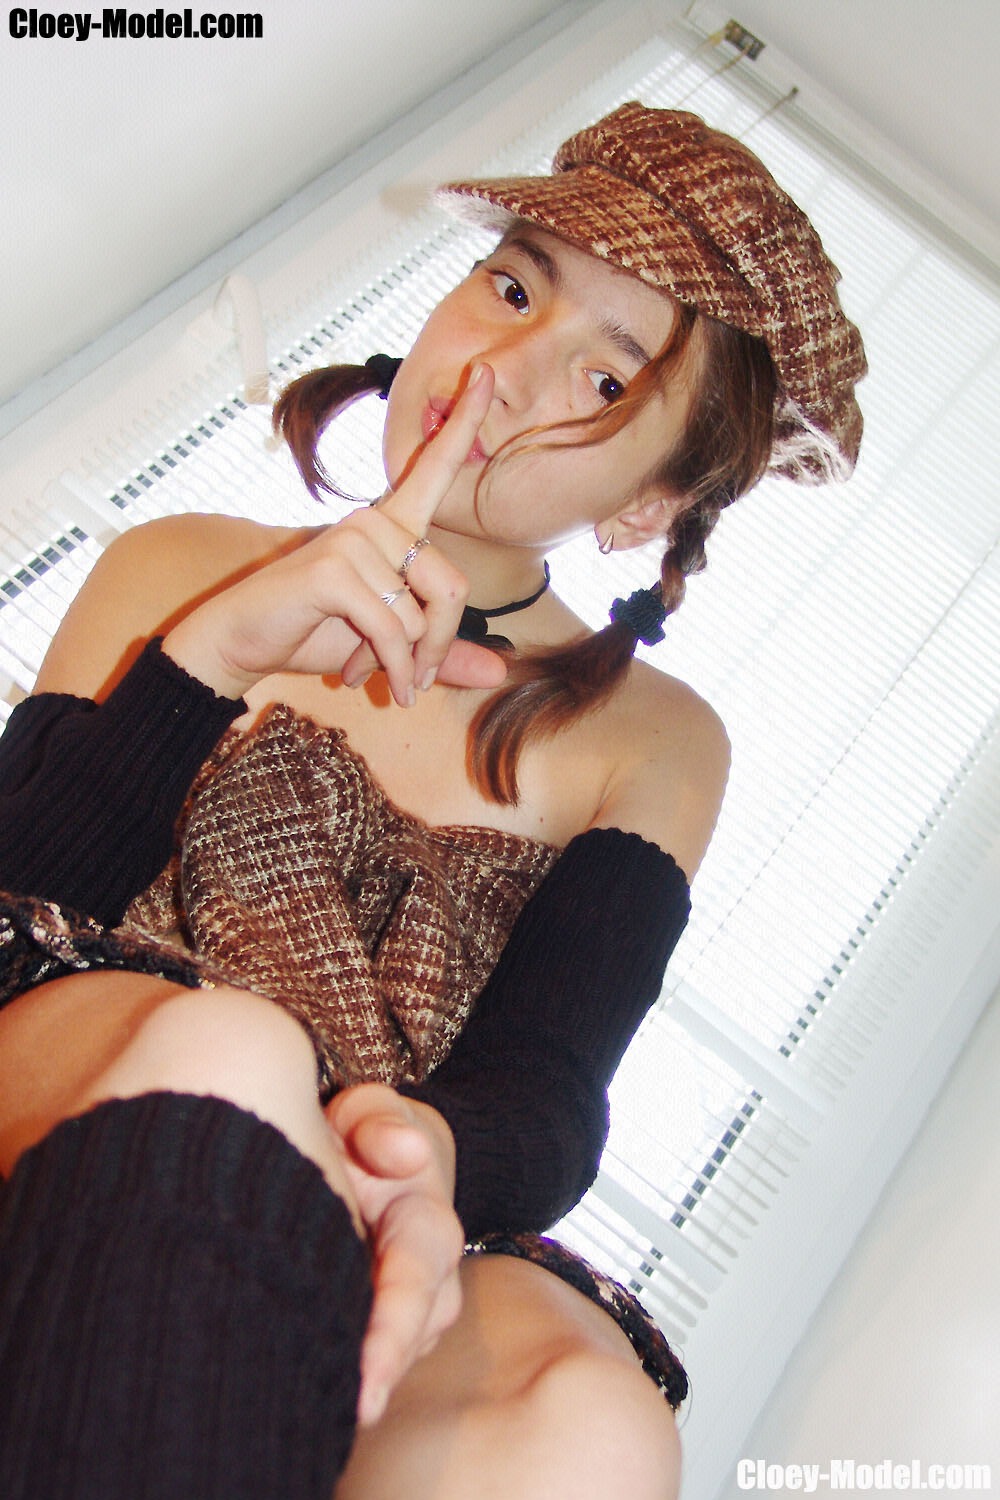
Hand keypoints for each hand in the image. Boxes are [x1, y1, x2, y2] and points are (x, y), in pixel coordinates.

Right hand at [161, 363, 504, 703]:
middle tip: (413, 678)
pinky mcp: (333, 568)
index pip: (434, 466)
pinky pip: (393, 631)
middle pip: (453, 588)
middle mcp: (375, 522)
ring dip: (402, 661)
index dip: (464, 422)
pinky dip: (391, 667)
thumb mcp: (390, 648)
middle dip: (439, 646)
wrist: (243, 643)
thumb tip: (497, 672)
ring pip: (421, 618)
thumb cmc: (314, 634)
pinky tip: (360, 679)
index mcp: (390, 526)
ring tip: (360, 666)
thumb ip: (440, 653)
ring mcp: (353, 539)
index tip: (487, 371)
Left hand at [324, 1083, 463, 1426]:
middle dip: (376, 1375)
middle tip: (337, 1418)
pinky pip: (370, 1359)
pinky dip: (341, 1372)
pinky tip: (303, 1391)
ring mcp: (416, 1310)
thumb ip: (381, 1123)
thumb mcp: (373, 1112)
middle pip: (411, 1334)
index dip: (391, 1331)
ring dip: (357, 1377)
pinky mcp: (390, 1331)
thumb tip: (406, 1152)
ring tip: (306, 1403)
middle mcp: (433, 1276)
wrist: (397, 1156)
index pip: (414, 1278)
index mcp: (426, 1220)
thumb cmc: (370, 1134)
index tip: (368, 1381)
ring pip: (394, 1354)